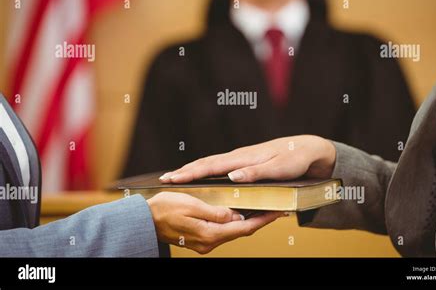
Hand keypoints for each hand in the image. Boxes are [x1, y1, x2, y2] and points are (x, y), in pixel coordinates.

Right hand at [147, 192, 282, 253]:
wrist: (145, 220)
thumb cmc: (164, 209)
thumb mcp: (192, 205)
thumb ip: (216, 212)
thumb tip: (237, 216)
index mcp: (210, 234)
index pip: (244, 228)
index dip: (263, 220)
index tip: (277, 212)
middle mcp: (209, 242)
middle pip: (241, 231)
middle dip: (259, 220)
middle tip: (274, 209)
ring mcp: (205, 242)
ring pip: (233, 231)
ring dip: (247, 221)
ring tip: (261, 209)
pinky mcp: (201, 238)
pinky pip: (222, 230)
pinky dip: (234, 223)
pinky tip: (239, 214)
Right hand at [159, 135, 335, 183]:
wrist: (307, 148)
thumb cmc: (295, 159)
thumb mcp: (279, 168)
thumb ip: (256, 173)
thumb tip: (232, 177)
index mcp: (244, 158)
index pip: (211, 166)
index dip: (190, 173)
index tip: (172, 178)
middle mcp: (239, 156)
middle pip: (206, 163)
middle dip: (184, 171)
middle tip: (164, 179)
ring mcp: (240, 158)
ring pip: (211, 163)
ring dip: (192, 170)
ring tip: (176, 177)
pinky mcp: (244, 161)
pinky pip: (219, 165)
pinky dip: (205, 169)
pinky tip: (202, 175)